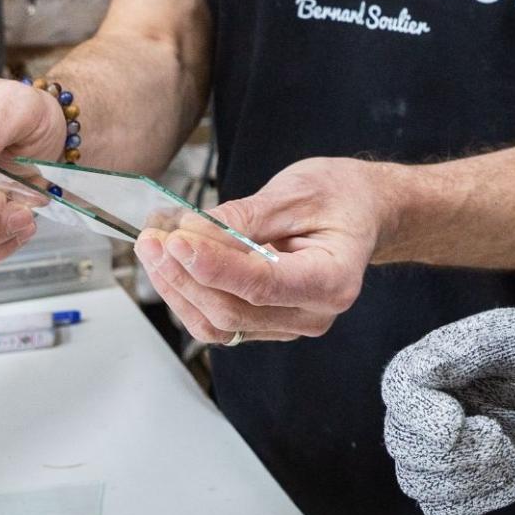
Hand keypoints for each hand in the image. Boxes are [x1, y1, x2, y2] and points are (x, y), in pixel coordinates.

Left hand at [133, 156, 389, 346]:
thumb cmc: (341, 196)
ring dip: (178, 288)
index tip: (176, 241)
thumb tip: (190, 232)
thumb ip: (245, 216)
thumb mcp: (298, 190)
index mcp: (333, 280)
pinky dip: (189, 293)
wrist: (363, 211)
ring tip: (151, 248)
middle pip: (234, 311)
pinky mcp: (268, 322)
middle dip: (185, 275)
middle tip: (151, 238)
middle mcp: (314, 314)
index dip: (215, 267)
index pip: (264, 284)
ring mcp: (290, 324)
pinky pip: (219, 322)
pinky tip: (170, 263)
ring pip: (219, 324)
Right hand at [381, 308, 514, 514]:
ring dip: (466, 478)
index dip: (420, 414)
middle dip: (452, 451)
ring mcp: (440, 446)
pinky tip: (512, 477)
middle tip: (499, 435)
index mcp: (434, 361)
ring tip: (511, 455)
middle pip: (402, 444)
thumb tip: (420, 370)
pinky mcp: (460, 479)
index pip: (399, 389)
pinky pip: (442, 510)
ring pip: (417, 482)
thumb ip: (471, 348)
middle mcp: (426, 405)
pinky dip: (477, 501)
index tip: (458, 423)